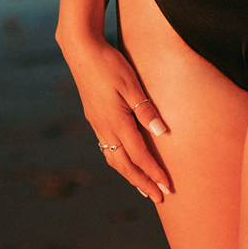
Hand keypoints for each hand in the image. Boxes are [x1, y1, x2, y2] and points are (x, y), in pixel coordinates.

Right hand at [61, 36, 170, 202]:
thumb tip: (161, 133)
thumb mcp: (131, 84)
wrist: (81, 50)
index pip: (139, 155)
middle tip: (158, 198)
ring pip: (113, 159)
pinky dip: (118, 160)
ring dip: (129, 174)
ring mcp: (97, 123)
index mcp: (116, 121)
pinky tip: (124, 160)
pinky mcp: (94, 117)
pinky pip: (107, 147)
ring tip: (143, 186)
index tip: (166, 188)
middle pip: (124, 165)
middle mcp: (104, 127)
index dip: (153, 173)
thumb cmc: (110, 64)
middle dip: (142, 182)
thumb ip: (145, 109)